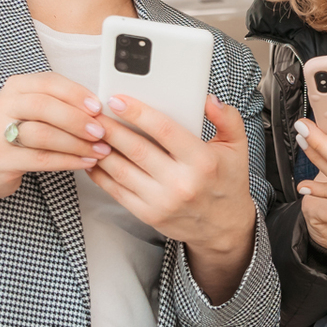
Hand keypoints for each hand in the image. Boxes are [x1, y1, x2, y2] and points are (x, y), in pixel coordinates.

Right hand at [0, 72, 102, 218]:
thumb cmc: (17, 134)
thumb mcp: (34, 112)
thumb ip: (60, 104)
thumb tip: (100, 109)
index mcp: (16, 87)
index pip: (49, 82)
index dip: (76, 94)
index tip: (98, 107)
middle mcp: (3, 104)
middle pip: (44, 106)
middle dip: (77, 119)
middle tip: (100, 131)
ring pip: (42, 134)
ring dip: (76, 143)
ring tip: (98, 150)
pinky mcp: (0, 159)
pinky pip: (40, 159)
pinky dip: (67, 161)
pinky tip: (85, 162)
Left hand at [88, 92, 256, 303]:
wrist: (223, 227)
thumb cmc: (227, 182)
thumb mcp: (237, 147)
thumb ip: (227, 119)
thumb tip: (208, 99)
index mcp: (203, 162)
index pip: (165, 131)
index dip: (138, 113)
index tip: (118, 100)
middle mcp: (181, 183)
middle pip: (137, 149)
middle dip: (111, 128)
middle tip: (93, 111)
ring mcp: (162, 202)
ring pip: (121, 170)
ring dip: (101, 149)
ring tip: (89, 132)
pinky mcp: (148, 215)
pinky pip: (117, 191)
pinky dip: (100, 173)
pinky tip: (93, 158)